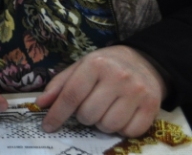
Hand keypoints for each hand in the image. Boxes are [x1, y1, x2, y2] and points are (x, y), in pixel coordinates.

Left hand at [36, 45, 164, 136]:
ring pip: (108, 126)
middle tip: (87, 107)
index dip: (57, 114)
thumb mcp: (79, 67)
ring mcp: (137, 92)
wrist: (143, 62)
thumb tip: (41, 104)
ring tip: (104, 110)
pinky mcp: (152, 107)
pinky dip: (120, 129)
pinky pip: (129, 132)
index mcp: (96, 64)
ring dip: (101, 124)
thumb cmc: (105, 66)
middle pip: (88, 114)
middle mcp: (118, 77)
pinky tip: (120, 115)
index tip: (47, 126)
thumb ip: (59, 85)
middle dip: (82, 116)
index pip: (71, 95)